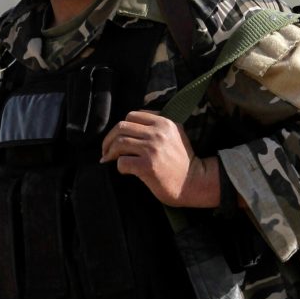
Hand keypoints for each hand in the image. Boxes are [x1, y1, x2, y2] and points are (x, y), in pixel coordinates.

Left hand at [100, 111, 219, 207]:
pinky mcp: (148, 166)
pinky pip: (122, 162)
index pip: (132, 116)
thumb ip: (158, 124)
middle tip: (106, 150)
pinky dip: (119, 166)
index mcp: (164, 122)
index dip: (121, 127)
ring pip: (119, 143)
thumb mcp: (176, 134)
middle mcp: (158, 133)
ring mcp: (152, 149)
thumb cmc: (182, 161)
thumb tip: (132, 124)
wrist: (193, 182)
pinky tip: (124, 171)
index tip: (117, 138)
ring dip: (110, 152)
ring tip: (108, 159)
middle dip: (109, 139)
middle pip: (122, 127)